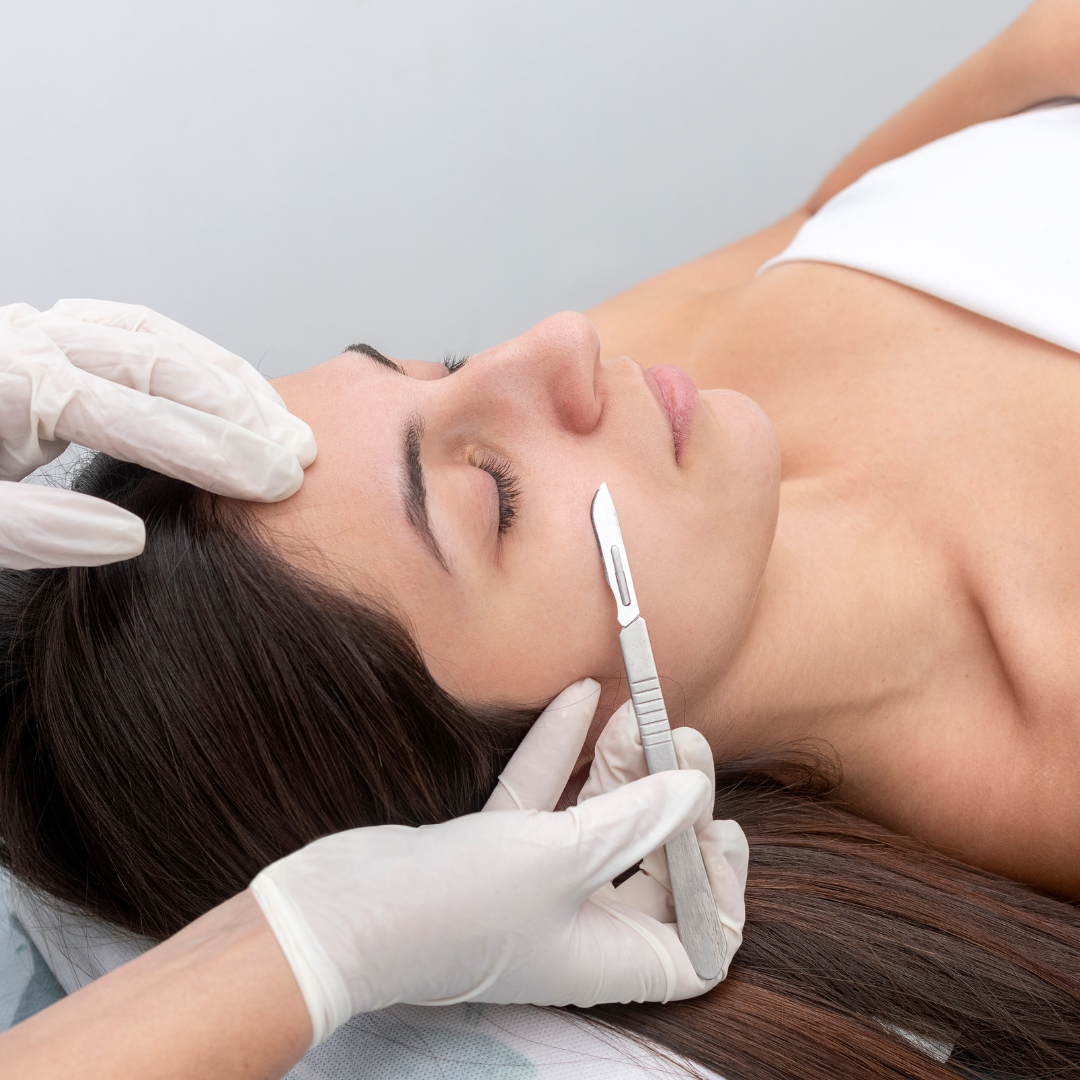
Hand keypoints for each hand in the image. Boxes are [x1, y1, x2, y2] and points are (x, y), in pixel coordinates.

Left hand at [0, 299, 315, 569]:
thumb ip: (34, 530)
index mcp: (11, 384)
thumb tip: (130, 538)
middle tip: (298, 458)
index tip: (273, 484)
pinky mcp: (58, 338)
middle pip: (158, 365)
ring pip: (159, 338)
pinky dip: (196, 357)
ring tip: (284, 424)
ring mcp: (47, 333)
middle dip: (239, 414)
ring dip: (229, 381)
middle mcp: (34, 343)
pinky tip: (234, 390)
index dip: (214, 451)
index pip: (133, 414)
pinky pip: (141, 330)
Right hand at [488, 684, 746, 993]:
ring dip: (618, 768)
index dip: (717, 891)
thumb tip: (694, 789)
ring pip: (598, 824)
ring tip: (633, 710)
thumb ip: (635, 819)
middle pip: (652, 869)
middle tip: (680, 741)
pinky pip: (544, 799)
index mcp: (610, 957)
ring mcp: (537, 888)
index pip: (697, 942)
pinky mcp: (496, 851)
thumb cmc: (457, 908)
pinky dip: (562, 753)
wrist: (342, 913)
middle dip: (670, 804)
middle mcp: (580, 928)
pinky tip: (578, 697)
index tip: (714, 827)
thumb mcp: (565, 858)